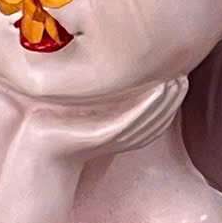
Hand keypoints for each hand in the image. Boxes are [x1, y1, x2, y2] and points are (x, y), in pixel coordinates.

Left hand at [17, 75, 188, 158]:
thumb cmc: (59, 127)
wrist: (38, 149)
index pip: (154, 117)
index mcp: (121, 131)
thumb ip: (103, 99)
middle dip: (171, 99)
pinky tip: (157, 92)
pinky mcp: (101, 135)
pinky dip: (146, 107)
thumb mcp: (85, 110)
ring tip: (176, 82)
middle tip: (184, 78)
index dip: (169, 102)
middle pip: (155, 118)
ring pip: (147, 119)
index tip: (181, 81)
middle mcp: (120, 136)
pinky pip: (129, 120)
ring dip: (165, 101)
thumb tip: (112, 73)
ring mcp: (112, 137)